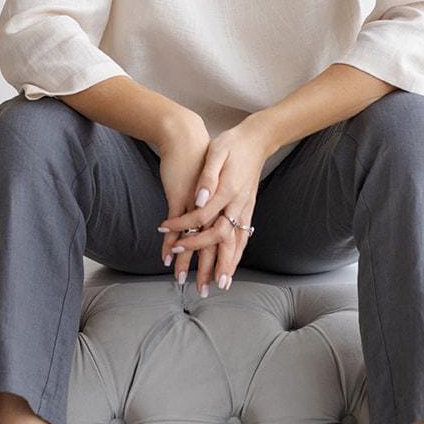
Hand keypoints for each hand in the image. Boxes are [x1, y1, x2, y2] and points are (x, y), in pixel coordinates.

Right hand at [156, 113, 211, 283]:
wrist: (187, 136)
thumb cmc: (202, 160)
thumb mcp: (218, 181)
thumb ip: (218, 203)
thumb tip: (219, 222)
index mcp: (228, 203)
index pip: (232, 238)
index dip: (228, 260)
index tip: (224, 281)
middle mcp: (217, 206)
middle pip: (216, 244)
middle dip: (210, 268)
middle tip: (205, 290)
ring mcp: (199, 203)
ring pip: (197, 237)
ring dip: (189, 260)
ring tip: (181, 279)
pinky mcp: (181, 196)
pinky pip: (177, 223)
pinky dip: (172, 240)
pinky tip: (166, 255)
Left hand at [157, 119, 271, 294]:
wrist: (257, 139)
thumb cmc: (232, 144)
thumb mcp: (216, 153)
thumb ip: (208, 176)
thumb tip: (199, 199)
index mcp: (227, 190)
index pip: (202, 217)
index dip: (183, 228)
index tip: (167, 236)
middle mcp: (238, 203)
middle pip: (222, 239)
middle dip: (208, 261)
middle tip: (196, 280)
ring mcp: (245, 208)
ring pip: (237, 242)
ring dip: (228, 264)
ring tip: (220, 283)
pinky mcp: (249, 208)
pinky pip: (244, 236)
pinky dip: (238, 253)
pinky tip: (233, 264)